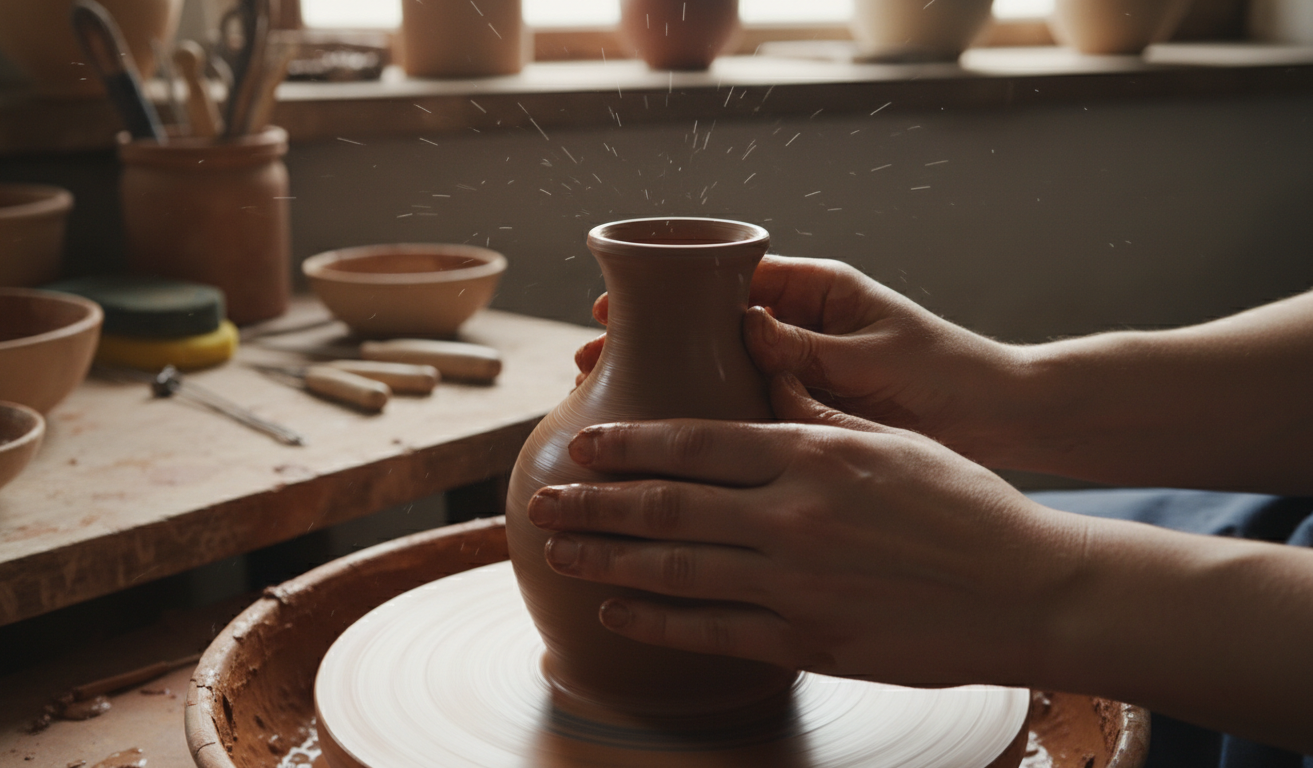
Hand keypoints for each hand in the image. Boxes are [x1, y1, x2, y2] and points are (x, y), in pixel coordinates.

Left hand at [526, 373, 1087, 688]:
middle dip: (592, 504)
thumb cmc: (964, 504)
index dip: (626, 443)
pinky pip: (711, 631)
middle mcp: (791, 515)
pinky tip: (616, 615)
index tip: (581, 443)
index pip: (694, 440)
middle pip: (665, 506)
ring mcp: (796, 582)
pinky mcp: (808, 640)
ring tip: (559, 554)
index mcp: (811, 453)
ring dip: (605, 563)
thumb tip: (760, 362)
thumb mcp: (890, 439)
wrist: (1030, 591)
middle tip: (538, 500)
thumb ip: (814, 410)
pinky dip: (655, 623)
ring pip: (674, 571)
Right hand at [574, 256, 1031, 464]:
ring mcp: (799, 372)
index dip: (667, 290)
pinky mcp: (806, 415)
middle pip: (707, 325)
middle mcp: (800, 328)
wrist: (1002, 423)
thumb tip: (744, 323)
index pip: (728, 279)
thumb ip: (806, 346)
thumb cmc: (950, 376)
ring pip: (717, 369)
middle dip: (651, 339)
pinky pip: (745, 410)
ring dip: (668, 380)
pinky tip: (664, 443)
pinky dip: (706, 419)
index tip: (613, 302)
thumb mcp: (873, 357)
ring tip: (609, 397)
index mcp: (819, 293)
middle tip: (591, 359)